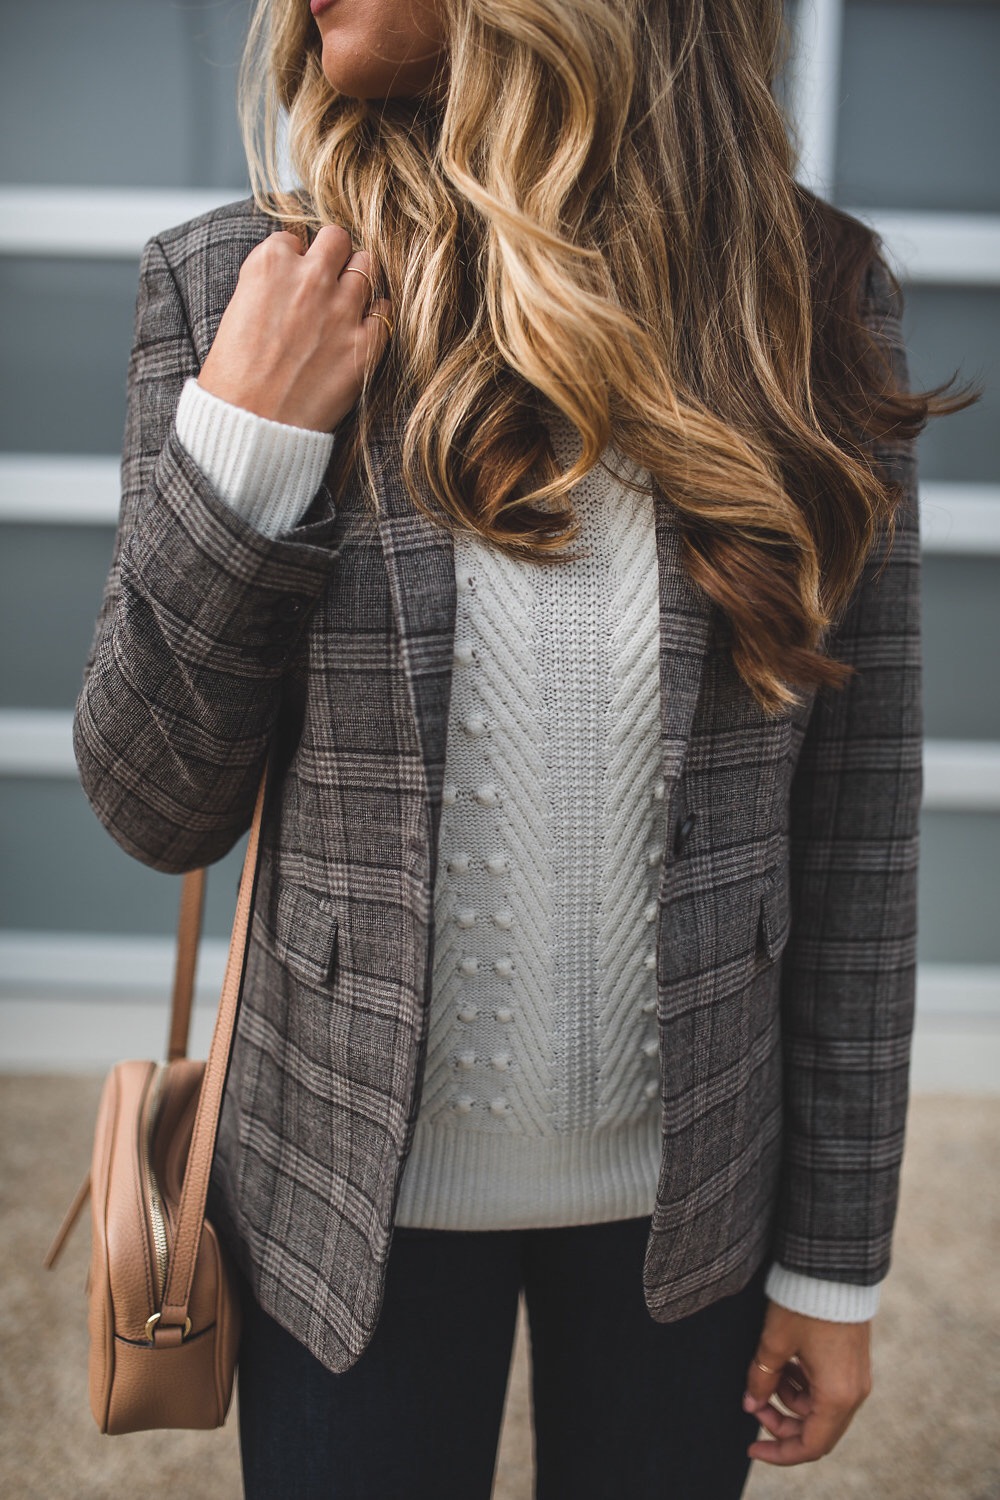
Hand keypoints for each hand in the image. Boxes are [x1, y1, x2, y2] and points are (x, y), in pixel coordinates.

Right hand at [196, 224, 392, 432]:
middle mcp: (309, 279)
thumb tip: (288, 279)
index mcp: (270, 265)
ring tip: (344, 305)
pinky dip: (376, 318)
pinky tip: (361, 332)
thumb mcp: (237, 312)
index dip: (294, 260)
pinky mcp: (365, 345)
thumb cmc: (234, 378)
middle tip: (326, 280)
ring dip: (357, 281)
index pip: (293, 239)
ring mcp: (342, 310)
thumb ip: (268, 286)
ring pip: (366, 266)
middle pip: (336, 240)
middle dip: (332, 255)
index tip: (292, 279)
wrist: (251, 425)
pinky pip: (385, 312)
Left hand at [742, 1301, 872, 1464]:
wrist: (833, 1266)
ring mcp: (856, 1377)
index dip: (779, 1453)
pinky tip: (785, 1362)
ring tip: (768, 1371)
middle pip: (816, 1430)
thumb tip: (750, 1404)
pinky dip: (804, 1384)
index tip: (751, 1447)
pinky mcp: (853, 1362)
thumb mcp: (774, 1342)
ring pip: (820, 1408)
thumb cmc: (804, 1304)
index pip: (809, 1446)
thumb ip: (760, 1378)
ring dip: (791, 1399)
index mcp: (837, 1396)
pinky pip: (827, 1389)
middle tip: (753, 1403)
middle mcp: (853, 1393)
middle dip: (781, 1423)